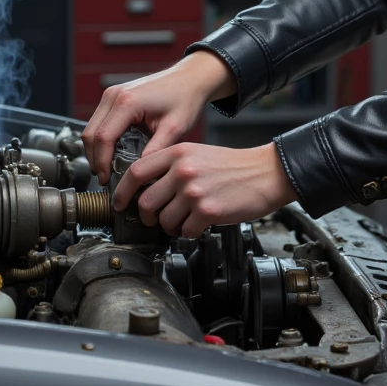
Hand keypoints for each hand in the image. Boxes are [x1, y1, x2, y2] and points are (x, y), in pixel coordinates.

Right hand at [83, 52, 235, 184]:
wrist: (189, 79)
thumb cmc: (185, 98)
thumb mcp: (174, 128)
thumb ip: (155, 150)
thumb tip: (139, 172)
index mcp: (127, 102)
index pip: (103, 137)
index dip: (102, 162)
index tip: (107, 179)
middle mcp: (114, 96)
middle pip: (90, 134)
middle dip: (95, 159)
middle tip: (106, 178)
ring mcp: (111, 95)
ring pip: (91, 128)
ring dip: (96, 150)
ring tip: (109, 169)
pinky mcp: (113, 98)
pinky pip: (99, 122)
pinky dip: (102, 140)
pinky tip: (113, 153)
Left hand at [111, 140, 298, 238]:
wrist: (266, 173)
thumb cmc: (234, 166)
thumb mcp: (198, 153)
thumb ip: (171, 166)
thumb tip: (146, 188)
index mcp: (178, 153)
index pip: (136, 172)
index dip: (122, 191)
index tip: (120, 202)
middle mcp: (183, 170)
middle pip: (146, 201)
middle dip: (146, 216)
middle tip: (153, 219)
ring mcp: (194, 191)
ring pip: (164, 219)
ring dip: (169, 226)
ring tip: (181, 222)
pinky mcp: (208, 210)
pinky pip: (185, 230)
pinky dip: (188, 232)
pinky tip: (198, 225)